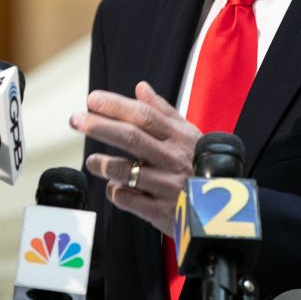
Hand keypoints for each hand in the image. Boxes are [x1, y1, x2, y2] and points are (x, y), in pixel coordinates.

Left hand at [68, 81, 201, 236]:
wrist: (224, 210)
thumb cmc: (200, 165)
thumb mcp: (189, 135)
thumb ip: (163, 111)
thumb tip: (140, 87)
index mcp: (179, 138)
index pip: (144, 115)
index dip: (116, 105)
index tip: (92, 99)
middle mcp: (172, 159)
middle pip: (131, 138)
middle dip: (100, 126)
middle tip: (75, 120)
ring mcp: (167, 186)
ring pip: (126, 171)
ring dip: (103, 164)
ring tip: (92, 161)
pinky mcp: (161, 212)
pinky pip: (128, 199)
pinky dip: (115, 191)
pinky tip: (113, 186)